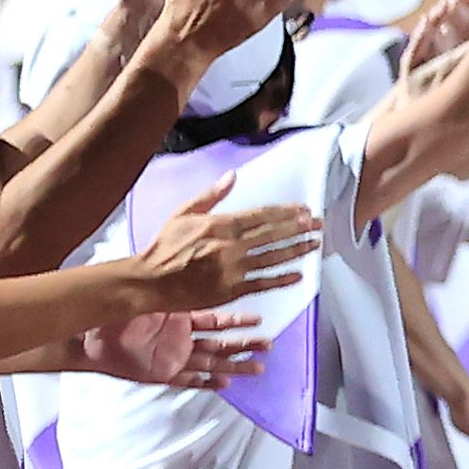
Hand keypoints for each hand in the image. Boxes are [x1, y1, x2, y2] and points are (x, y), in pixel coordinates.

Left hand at [85, 308, 270, 389]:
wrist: (87, 339)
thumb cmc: (112, 315)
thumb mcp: (142, 298)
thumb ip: (164, 290)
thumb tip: (179, 269)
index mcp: (178, 316)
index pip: (214, 318)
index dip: (237, 320)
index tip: (259, 319)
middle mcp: (180, 337)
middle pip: (220, 342)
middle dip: (244, 344)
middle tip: (268, 345)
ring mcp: (173, 356)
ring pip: (211, 362)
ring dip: (234, 365)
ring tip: (258, 368)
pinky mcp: (161, 374)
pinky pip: (189, 379)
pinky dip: (206, 382)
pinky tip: (224, 384)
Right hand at [125, 172, 320, 310]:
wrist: (149, 282)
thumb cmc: (164, 247)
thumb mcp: (184, 213)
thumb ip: (211, 195)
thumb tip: (232, 176)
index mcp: (220, 225)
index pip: (261, 215)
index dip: (285, 212)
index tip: (303, 209)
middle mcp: (230, 246)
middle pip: (272, 235)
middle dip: (299, 228)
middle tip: (319, 224)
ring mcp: (231, 270)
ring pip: (272, 258)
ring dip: (297, 250)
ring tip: (315, 244)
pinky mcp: (230, 291)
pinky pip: (262, 284)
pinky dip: (281, 279)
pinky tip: (298, 275)